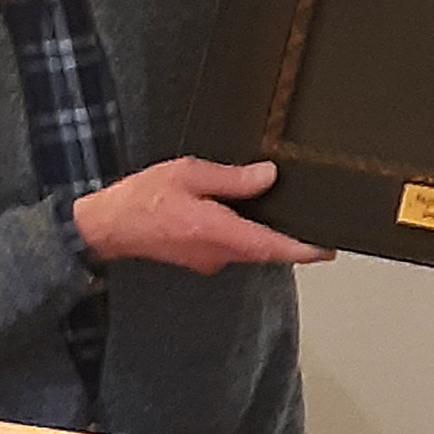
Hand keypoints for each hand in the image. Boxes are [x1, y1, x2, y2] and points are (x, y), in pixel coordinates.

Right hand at [72, 157, 333, 274]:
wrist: (106, 226)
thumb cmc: (142, 198)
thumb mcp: (189, 174)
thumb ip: (232, 178)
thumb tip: (268, 176)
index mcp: (218, 232)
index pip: (271, 246)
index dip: (302, 249)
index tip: (327, 250)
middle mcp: (216, 253)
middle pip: (265, 250)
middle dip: (291, 241)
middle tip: (316, 228)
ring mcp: (207, 259)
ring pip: (248, 250)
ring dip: (267, 237)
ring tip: (287, 217)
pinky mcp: (198, 258)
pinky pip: (231, 248)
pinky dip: (246, 235)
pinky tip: (246, 216)